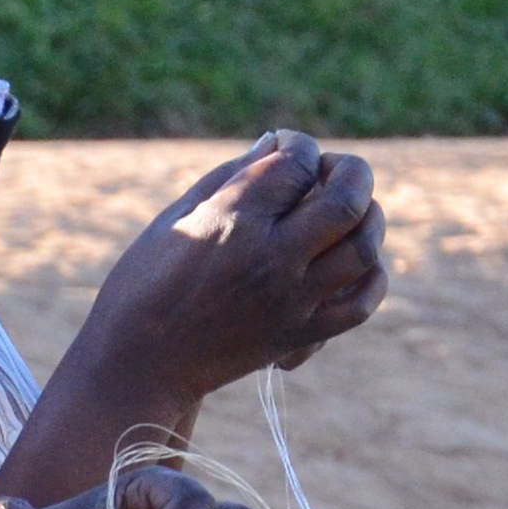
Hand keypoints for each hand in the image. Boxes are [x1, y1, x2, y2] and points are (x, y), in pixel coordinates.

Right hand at [80, 130, 386, 400]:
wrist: (137, 365)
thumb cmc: (142, 286)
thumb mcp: (173, 220)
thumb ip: (228, 178)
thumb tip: (273, 144)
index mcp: (230, 221)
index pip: (296, 161)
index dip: (298, 143)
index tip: (285, 146)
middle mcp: (270, 258)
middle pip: (348, 198)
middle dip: (351, 170)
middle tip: (332, 169)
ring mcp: (290, 300)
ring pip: (362, 248)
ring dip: (368, 218)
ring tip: (349, 211)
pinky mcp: (298, 335)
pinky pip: (360, 304)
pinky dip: (370, 277)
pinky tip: (356, 261)